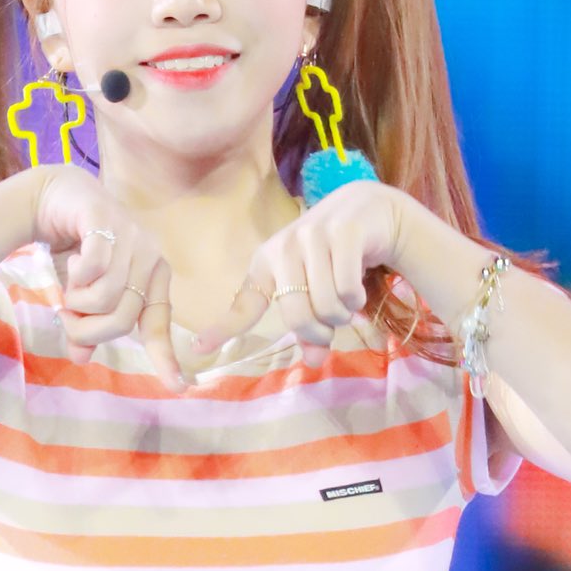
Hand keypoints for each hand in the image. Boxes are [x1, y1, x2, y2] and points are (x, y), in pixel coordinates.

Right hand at [30, 165, 186, 392]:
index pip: (159, 324)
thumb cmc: (74, 250)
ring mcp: (131, 238)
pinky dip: (76, 275)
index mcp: (152, 278)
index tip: (178, 387)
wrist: (55, 197)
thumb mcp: (79, 294)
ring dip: (76, 302)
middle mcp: (149, 258)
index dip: (165, 357)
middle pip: (122, 319)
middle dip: (87, 328)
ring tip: (68, 287)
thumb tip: (81, 358)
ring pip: (106, 297)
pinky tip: (71, 261)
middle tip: (67, 317)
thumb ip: (85, 324)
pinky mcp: (107, 221)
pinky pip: (94, 268)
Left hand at [191, 182, 410, 368]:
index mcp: (266, 263)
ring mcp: (312, 236)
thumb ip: (312, 328)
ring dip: (343, 314)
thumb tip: (314, 361)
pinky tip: (359, 287)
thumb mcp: (317, 291)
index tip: (198, 348)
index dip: (223, 329)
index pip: (245, 305)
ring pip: (326, 305)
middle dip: (320, 332)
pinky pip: (347, 289)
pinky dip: (357, 299)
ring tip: (348, 302)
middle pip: (297, 317)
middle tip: (335, 326)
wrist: (372, 209)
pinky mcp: (342, 233)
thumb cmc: (337, 257)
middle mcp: (283, 248)